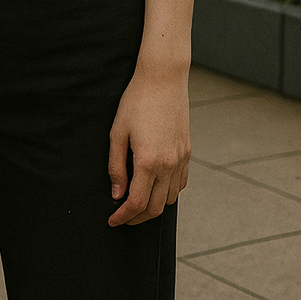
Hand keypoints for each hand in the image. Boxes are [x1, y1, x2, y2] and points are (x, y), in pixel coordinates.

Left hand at [107, 62, 189, 226]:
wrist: (163, 79)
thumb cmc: (136, 101)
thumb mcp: (117, 132)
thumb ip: (116, 166)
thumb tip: (117, 194)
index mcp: (148, 161)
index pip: (137, 203)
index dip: (124, 216)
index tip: (113, 220)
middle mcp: (168, 164)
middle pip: (155, 208)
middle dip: (137, 218)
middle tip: (123, 218)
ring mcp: (180, 159)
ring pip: (170, 199)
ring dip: (154, 207)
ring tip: (137, 204)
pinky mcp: (187, 152)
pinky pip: (180, 183)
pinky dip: (168, 193)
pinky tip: (156, 188)